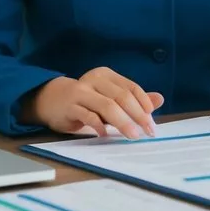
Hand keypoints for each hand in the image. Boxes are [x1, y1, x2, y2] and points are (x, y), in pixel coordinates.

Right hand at [27, 68, 163, 138]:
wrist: (50, 99)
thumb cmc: (85, 100)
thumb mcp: (109, 98)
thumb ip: (133, 99)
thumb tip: (159, 99)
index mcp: (106, 75)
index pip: (130, 88)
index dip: (144, 103)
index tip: (152, 121)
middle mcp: (94, 79)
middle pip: (121, 97)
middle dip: (137, 115)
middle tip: (148, 131)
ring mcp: (81, 92)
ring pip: (107, 106)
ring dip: (123, 122)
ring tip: (133, 135)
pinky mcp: (69, 106)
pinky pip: (88, 115)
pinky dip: (99, 125)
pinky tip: (106, 134)